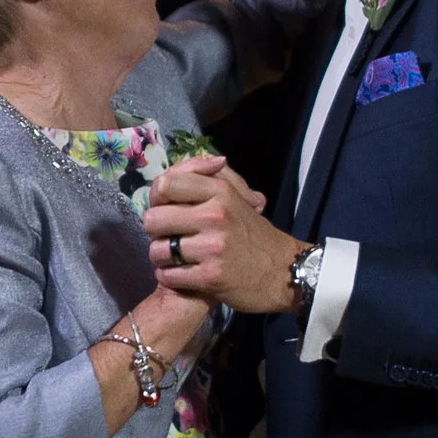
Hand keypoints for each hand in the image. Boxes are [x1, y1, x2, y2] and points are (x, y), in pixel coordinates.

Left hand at [143, 155, 304, 313]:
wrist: (283, 272)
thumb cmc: (253, 233)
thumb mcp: (237, 197)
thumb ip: (211, 175)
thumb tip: (208, 159)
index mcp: (220, 192)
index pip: (166, 184)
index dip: (158, 199)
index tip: (167, 209)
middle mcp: (216, 215)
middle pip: (153, 219)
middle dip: (157, 232)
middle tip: (170, 238)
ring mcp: (213, 247)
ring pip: (157, 250)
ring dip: (161, 259)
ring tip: (175, 259)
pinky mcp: (210, 277)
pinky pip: (168, 275)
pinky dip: (170, 277)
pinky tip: (183, 275)